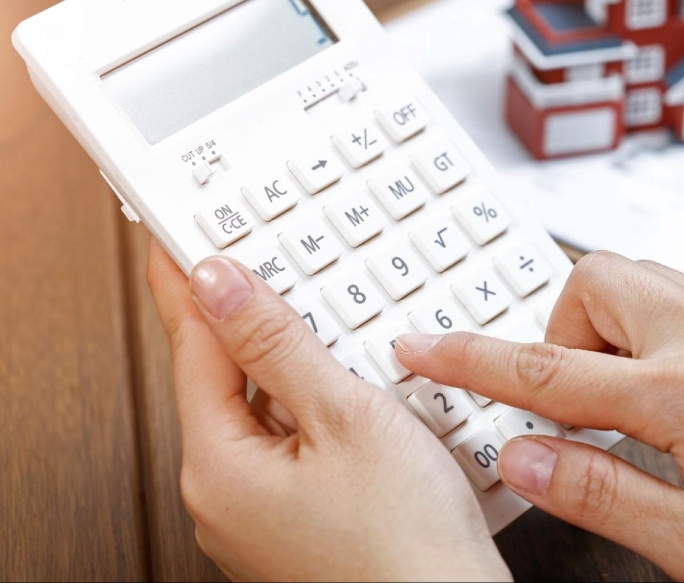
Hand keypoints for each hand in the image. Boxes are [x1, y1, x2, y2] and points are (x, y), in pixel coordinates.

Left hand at [146, 239, 509, 581]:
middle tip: (258, 257)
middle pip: (225, 378)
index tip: (182, 233)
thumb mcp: (345, 418)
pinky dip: (318, 406)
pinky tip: (354, 387)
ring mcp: (263, 514)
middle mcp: (227, 496)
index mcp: (219, 468)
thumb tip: (223, 286)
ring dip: (292, 361)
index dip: (189, 279)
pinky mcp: (303, 521)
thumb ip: (278, 345)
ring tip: (322, 316)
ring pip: (267, 410)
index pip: (191, 345)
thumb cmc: (403, 546)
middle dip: (246, 316)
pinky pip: (297, 443)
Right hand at [394, 251, 683, 580]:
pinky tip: (677, 398)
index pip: (547, 369)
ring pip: (644, 279)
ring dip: (609, 330)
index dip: (469, 360)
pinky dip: (656, 333)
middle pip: (596, 278)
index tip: (420, 346)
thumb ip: (603, 495)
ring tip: (625, 407)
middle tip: (572, 403)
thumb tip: (525, 457)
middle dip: (558, 330)